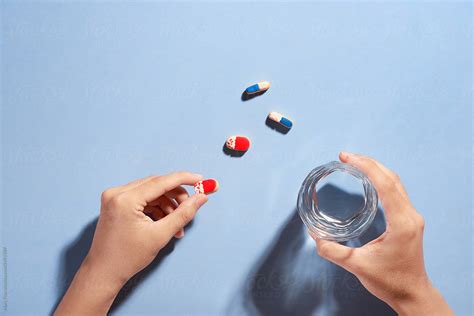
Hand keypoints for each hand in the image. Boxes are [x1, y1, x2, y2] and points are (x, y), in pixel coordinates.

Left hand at [55, 172, 207, 315]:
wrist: (104, 273)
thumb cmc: (127, 258)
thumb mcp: (161, 235)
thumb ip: (183, 214)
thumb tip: (201, 197)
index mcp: (125, 199)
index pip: (162, 181)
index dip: (185, 179)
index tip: (201, 180)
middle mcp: (117, 193)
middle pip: (157, 184)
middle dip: (176, 196)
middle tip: (190, 208)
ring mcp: (114, 197)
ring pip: (151, 192)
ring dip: (167, 205)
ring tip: (177, 226)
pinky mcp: (116, 203)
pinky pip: (143, 198)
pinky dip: (156, 208)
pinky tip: (164, 224)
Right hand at [311, 152, 452, 315]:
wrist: (412, 294)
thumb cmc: (390, 282)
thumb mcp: (357, 266)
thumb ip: (333, 251)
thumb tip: (314, 236)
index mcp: (402, 222)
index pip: (385, 184)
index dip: (365, 167)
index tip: (346, 158)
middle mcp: (410, 215)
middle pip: (391, 178)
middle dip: (368, 163)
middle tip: (346, 157)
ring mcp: (411, 217)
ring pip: (395, 182)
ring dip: (375, 169)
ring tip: (354, 163)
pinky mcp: (409, 220)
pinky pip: (396, 191)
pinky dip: (381, 180)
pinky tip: (368, 180)